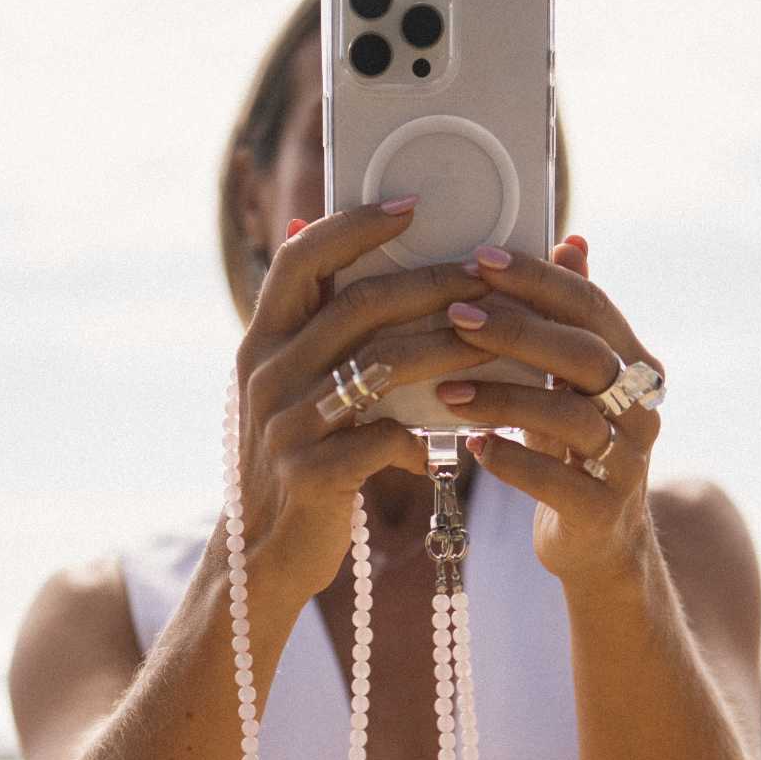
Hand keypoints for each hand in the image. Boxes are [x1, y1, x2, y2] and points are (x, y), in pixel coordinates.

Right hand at [232, 202, 496, 603]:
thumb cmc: (296, 460)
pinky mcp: (311, 475)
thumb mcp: (289, 390)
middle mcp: (267, 375)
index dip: (355, 224)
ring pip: (382, 367)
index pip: (303, 259)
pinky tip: (450, 441)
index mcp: (261, 343)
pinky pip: (384, 439)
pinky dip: (423, 436)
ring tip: (499, 345)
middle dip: (433, 285)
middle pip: (359, 306)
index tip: (413, 204)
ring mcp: (286, 426)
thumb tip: (313, 226)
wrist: (263, 555)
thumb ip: (308, 326)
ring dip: (449, 351)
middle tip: (488, 277)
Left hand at [432, 238, 665, 593]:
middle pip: (584, 355)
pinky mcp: (602, 512)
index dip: (537, 280)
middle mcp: (641, 409)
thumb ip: (572, 320)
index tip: (479, 260)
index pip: (591, 307)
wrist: (598, 546)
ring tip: (446, 389)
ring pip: (568, 417)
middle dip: (518, 330)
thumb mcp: (574, 385)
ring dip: (503, 397)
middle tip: (455, 316)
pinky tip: (470, 446)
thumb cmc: (573, 453)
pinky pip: (555, 480)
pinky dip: (511, 460)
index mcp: (636, 366)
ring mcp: (627, 463)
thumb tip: (572, 242)